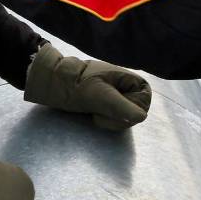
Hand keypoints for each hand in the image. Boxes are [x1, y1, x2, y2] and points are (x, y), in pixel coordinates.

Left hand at [24, 43, 151, 130]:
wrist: (56, 83)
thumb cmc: (78, 85)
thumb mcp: (100, 95)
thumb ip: (121, 107)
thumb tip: (141, 117)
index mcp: (128, 79)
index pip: (144, 100)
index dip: (132, 108)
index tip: (116, 109)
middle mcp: (125, 87)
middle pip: (135, 112)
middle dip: (118, 117)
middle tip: (99, 113)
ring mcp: (116, 96)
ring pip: (125, 118)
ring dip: (111, 120)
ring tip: (95, 112)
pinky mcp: (107, 105)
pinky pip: (114, 118)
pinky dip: (106, 120)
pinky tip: (94, 115)